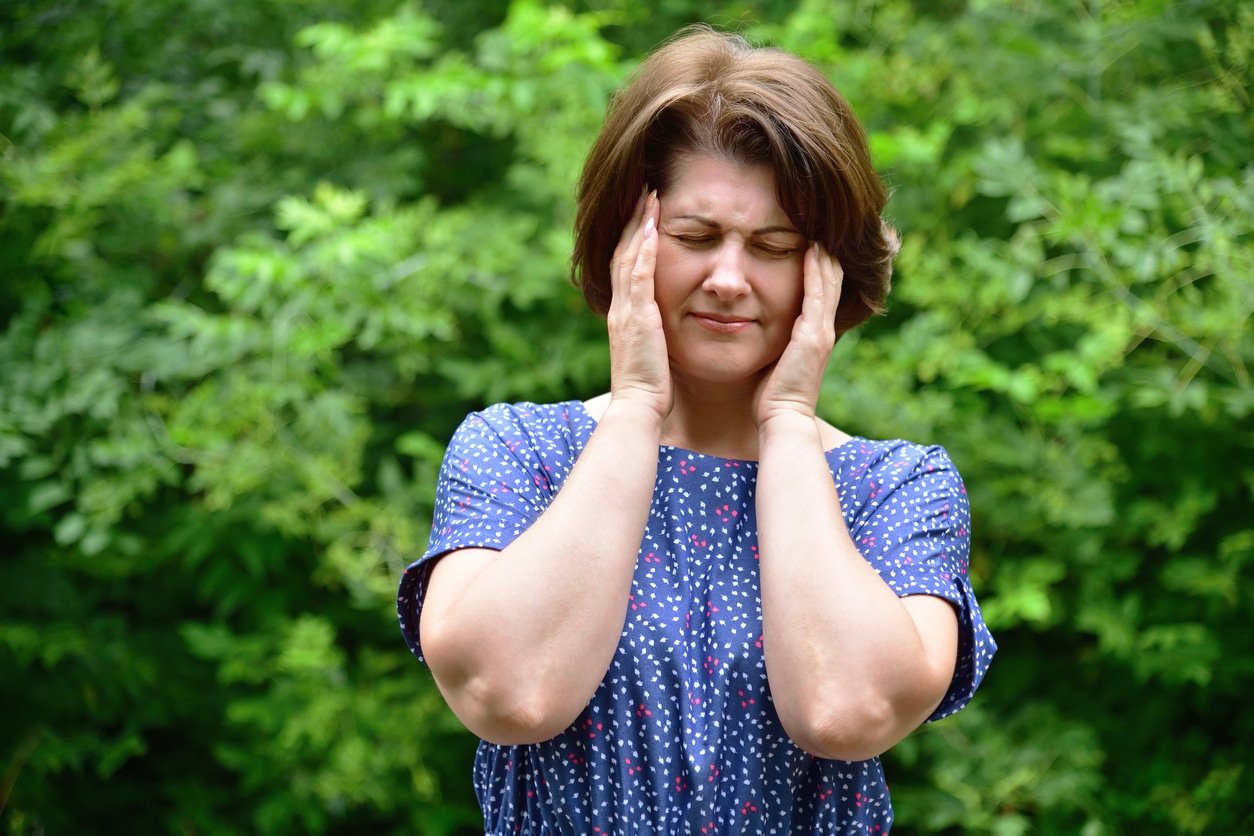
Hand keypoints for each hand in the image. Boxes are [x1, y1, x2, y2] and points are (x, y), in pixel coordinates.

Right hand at [606, 189, 671, 420]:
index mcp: (625, 314)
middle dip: (633, 219)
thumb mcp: (653, 352)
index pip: (626, 265)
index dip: (633, 235)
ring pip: (628, 255)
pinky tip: (654, 226)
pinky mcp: (638, 317)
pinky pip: (639, 274)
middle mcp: (621, 307)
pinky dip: (646, 248)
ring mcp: (626, 310)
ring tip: (650, 195)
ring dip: (639, 223)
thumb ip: (656, 333)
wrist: (639, 409)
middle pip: (622, 251)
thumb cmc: (651, 388)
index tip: (644, 210)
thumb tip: (666, 324)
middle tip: (643, 189)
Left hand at [755, 242, 842, 427]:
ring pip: (828, 282)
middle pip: (830, 280)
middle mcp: (821, 329)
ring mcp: (821, 332)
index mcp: (811, 334)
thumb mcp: (772, 361)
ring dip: (824, 253)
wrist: (781, 420)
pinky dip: (817, 271)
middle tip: (822, 223)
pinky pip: (818, 295)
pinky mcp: (813, 337)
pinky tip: (814, 248)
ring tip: (820, 226)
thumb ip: (771, 342)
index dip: (817, 264)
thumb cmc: (770, 397)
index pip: (819, 290)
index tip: (810, 237)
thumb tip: (752, 327)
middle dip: (826, 252)